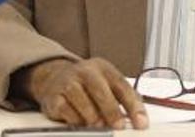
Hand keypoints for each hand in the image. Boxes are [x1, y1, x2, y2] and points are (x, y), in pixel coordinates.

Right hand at [16, 57, 147, 129]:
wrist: (54, 77)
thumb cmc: (87, 85)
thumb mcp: (107, 84)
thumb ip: (123, 99)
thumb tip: (138, 120)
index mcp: (103, 68)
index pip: (121, 85)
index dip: (133, 105)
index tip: (141, 122)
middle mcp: (85, 72)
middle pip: (100, 90)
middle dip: (112, 111)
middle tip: (118, 126)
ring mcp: (68, 82)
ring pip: (82, 101)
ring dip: (93, 118)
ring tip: (99, 125)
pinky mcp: (54, 96)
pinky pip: (66, 111)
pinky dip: (76, 120)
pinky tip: (81, 122)